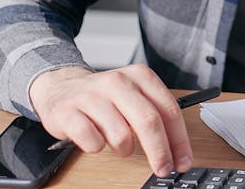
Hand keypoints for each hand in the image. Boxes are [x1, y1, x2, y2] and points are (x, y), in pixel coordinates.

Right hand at [28, 64, 192, 177]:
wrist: (60, 86)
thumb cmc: (104, 97)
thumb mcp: (134, 95)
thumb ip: (156, 115)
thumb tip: (177, 150)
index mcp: (140, 77)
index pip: (169, 110)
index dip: (180, 140)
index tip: (183, 160)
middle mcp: (118, 82)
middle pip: (149, 122)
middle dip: (160, 151)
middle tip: (163, 168)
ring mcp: (91, 96)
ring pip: (121, 136)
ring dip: (124, 149)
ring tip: (118, 144)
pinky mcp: (68, 112)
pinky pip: (92, 141)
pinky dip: (97, 147)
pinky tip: (96, 139)